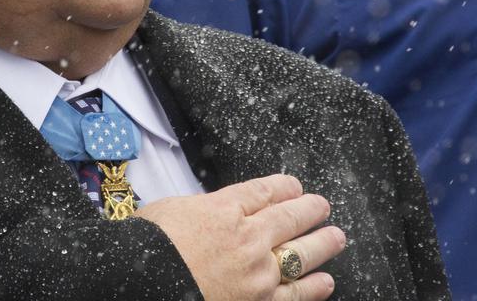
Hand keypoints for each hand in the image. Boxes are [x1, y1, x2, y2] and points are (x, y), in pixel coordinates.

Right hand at [134, 174, 345, 300]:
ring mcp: (256, 272)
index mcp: (222, 209)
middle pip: (288, 217)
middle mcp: (246, 237)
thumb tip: (211, 213)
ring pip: (301, 252)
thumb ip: (199, 210)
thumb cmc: (146, 247)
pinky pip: (295, 293)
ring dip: (322, 243)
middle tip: (322, 205)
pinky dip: (314, 286)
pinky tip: (326, 281)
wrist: (140, 283)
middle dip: (309, 209)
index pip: (263, 191)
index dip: (283, 186)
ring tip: (337, 236)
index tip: (294, 185)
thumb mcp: (169, 211)